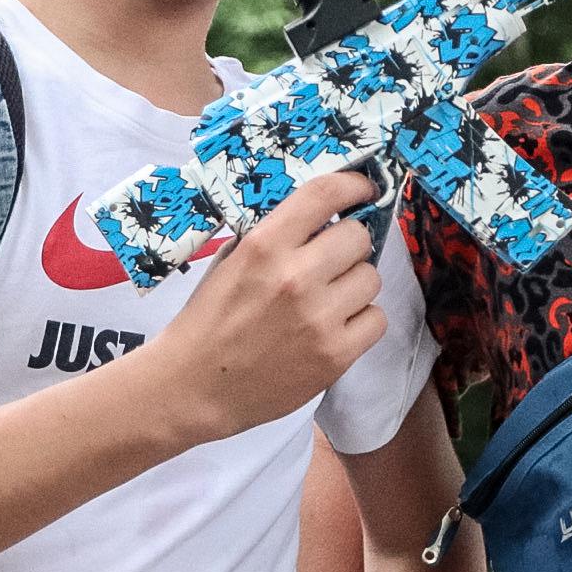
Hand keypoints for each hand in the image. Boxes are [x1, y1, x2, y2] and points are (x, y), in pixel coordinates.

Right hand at [152, 171, 387, 440]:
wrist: (195, 386)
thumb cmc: (209, 320)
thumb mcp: (229, 260)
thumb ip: (273, 235)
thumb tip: (320, 216)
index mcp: (265, 246)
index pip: (326, 194)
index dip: (354, 186)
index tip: (363, 190)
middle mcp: (296, 277)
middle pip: (359, 237)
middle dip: (348, 245)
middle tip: (333, 260)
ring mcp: (319, 318)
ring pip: (372, 278)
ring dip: (355, 284)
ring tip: (330, 299)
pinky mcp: (335, 355)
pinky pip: (376, 320)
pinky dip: (361, 321)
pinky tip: (336, 326)